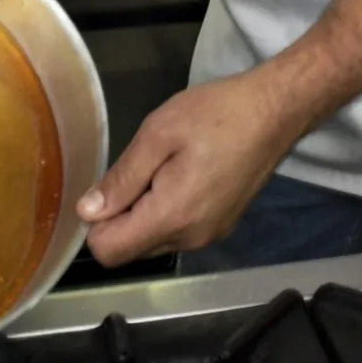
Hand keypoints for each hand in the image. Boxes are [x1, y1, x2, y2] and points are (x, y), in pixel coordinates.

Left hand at [75, 70, 301, 265]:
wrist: (275, 111)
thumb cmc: (216, 114)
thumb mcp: (159, 134)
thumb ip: (121, 178)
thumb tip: (86, 212)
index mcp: (171, 218)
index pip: (108, 251)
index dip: (95, 222)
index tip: (109, 186)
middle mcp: (189, 239)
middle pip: (129, 249)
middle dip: (121, 216)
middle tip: (142, 167)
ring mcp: (208, 237)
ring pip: (152, 242)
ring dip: (144, 213)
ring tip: (164, 167)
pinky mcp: (220, 227)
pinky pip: (176, 232)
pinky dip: (167, 211)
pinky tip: (183, 173)